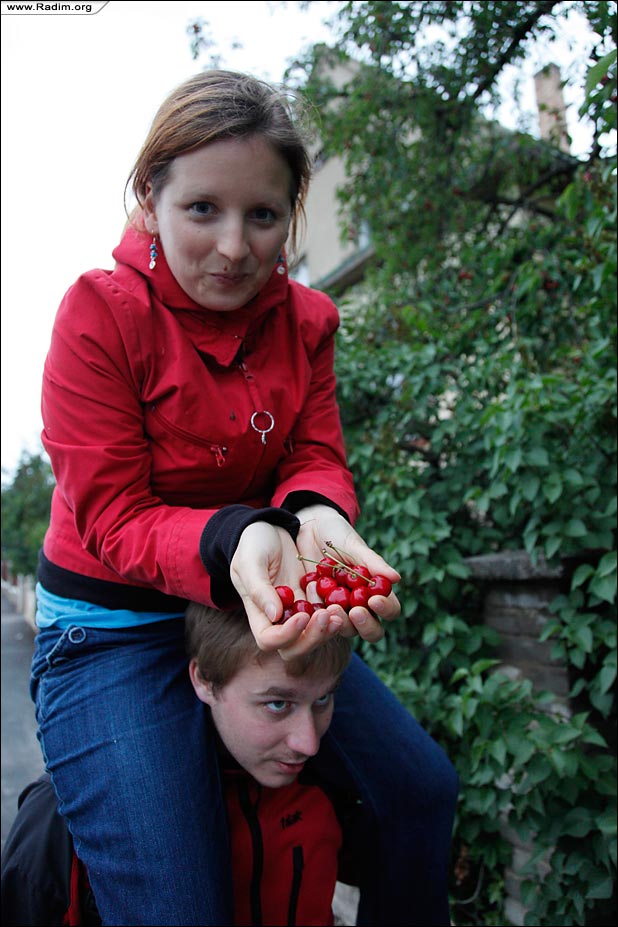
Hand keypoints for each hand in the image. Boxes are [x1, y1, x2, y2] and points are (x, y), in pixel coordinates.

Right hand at [230, 521, 344, 657]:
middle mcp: (279, 620)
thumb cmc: (252, 544)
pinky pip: (328, 616)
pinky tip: (348, 602)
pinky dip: (338, 614)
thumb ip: (259, 589)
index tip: (302, 616)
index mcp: (258, 614)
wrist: (270, 528)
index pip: (269, 640)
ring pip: (315, 636)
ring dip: (328, 629)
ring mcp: (298, 612)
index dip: (286, 635)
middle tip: (327, 615)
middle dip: (313, 637)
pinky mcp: (315, 601)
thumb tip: (275, 615)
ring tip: (339, 611)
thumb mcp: (250, 561)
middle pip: (295, 647)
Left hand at [295, 504, 400, 642]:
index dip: (385, 609)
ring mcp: (337, 611)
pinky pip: (317, 621)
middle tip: (354, 611)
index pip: (390, 609)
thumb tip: (396, 579)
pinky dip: (316, 617)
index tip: (374, 600)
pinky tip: (310, 605)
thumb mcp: (352, 545)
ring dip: (340, 622)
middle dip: (365, 624)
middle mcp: (359, 606)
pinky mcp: (314, 612)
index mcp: (375, 592)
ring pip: (345, 630)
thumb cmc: (336, 535)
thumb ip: (372, 562)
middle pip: (371, 630)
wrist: (306, 529)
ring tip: (331, 607)